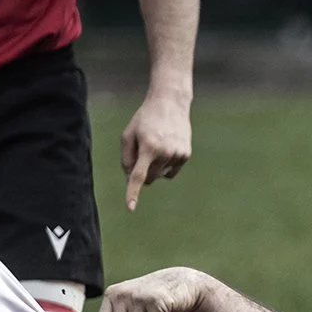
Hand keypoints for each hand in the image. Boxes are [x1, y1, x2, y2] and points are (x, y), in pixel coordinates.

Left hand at [119, 91, 191, 211]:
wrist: (171, 103)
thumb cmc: (145, 118)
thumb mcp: (128, 134)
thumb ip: (126, 157)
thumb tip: (131, 178)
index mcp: (148, 147)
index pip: (138, 175)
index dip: (133, 192)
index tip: (130, 208)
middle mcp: (165, 153)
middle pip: (149, 179)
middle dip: (142, 173)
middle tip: (141, 153)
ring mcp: (177, 155)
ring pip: (160, 175)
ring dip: (154, 167)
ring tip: (156, 145)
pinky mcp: (185, 155)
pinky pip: (171, 172)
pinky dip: (165, 165)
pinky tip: (166, 149)